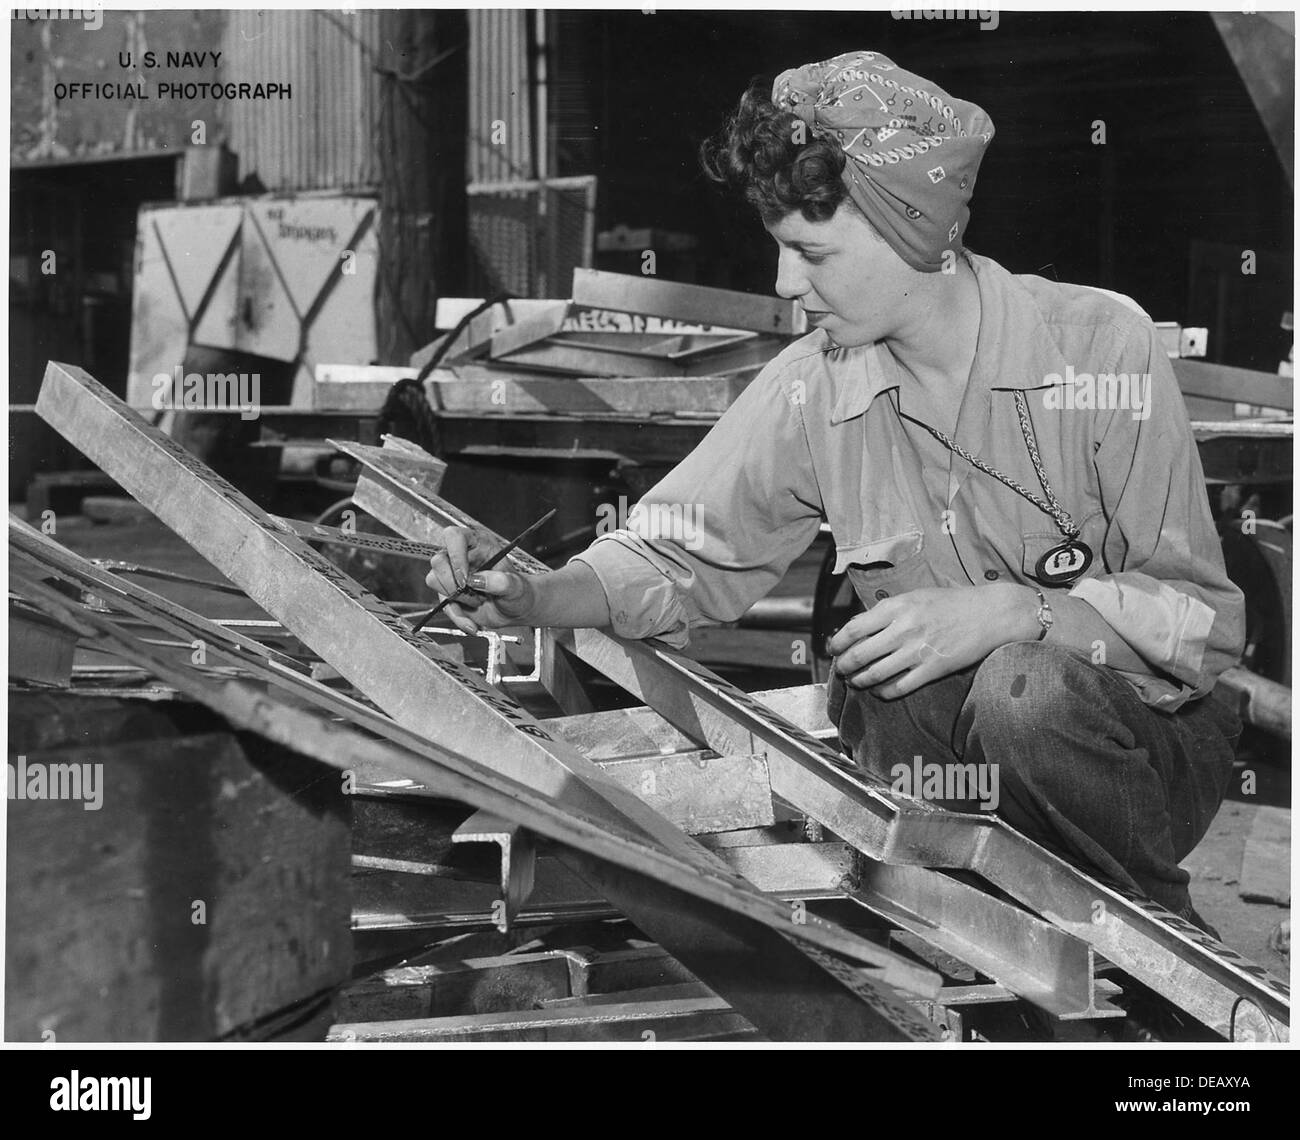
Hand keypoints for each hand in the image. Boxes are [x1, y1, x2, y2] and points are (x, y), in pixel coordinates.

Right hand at [424, 525, 535, 634]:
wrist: (515, 610)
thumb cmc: (518, 592)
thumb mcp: (517, 587)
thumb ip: (502, 582)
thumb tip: (480, 580)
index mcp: (478, 543)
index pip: (454, 536)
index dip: (455, 556)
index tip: (465, 578)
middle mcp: (461, 555)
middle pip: (438, 560)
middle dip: (454, 583)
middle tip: (475, 594)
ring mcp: (452, 574)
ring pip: (434, 580)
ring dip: (457, 598)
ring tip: (479, 601)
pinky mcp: (448, 592)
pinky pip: (441, 604)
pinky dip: (457, 617)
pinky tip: (472, 624)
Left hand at [825, 584, 1040, 698]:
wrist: (990, 614)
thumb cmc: (951, 603)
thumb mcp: (914, 597)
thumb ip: (887, 611)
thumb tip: (859, 626)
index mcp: (896, 608)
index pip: (852, 629)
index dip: (837, 643)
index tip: (833, 649)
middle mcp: (903, 630)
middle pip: (859, 655)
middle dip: (844, 666)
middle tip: (841, 669)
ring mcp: (917, 652)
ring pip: (874, 674)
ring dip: (859, 681)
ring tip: (856, 681)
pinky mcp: (932, 670)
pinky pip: (898, 688)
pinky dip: (883, 692)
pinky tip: (880, 691)